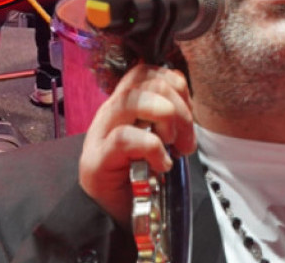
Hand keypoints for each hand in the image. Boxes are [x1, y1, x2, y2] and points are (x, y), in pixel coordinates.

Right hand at [79, 66, 195, 228]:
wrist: (110, 214)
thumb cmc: (137, 175)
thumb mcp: (156, 138)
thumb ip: (166, 117)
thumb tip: (187, 103)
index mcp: (124, 104)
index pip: (146, 71)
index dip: (174, 83)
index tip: (187, 111)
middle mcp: (110, 112)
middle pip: (148, 82)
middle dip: (180, 108)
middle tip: (186, 141)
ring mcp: (100, 134)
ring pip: (134, 100)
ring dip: (165, 120)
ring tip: (172, 146)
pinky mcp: (97, 160)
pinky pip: (126, 137)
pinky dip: (153, 149)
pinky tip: (161, 164)